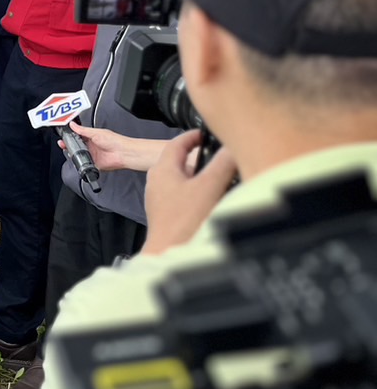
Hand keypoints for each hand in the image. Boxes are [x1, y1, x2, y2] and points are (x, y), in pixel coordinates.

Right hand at [61, 122, 166, 172]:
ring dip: (73, 154)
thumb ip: (82, 130)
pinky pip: (85, 165)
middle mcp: (91, 147)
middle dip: (68, 146)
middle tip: (62, 144)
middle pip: (76, 147)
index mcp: (91, 138)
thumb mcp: (96, 132)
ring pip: (79, 156)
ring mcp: (92, 156)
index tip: (64, 136)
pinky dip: (81, 164)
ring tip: (69, 151)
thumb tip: (73, 124)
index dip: (70, 137)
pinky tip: (77, 161)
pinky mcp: (94, 164)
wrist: (123, 153)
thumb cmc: (115, 141)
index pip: (77, 137)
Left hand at [140, 130, 237, 255]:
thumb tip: (231, 146)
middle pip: (179, 161)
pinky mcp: (167, 216)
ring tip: (220, 178)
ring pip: (182, 180)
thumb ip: (222, 163)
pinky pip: (183, 197)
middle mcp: (157, 183)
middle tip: (218, 155)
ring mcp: (160, 201)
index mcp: (162, 169)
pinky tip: (213, 202)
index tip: (206, 133)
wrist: (170, 255)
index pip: (176, 143)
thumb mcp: (210, 186)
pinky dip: (198, 193)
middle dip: (199, 157)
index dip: (192, 135)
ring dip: (200, 177)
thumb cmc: (185, 221)